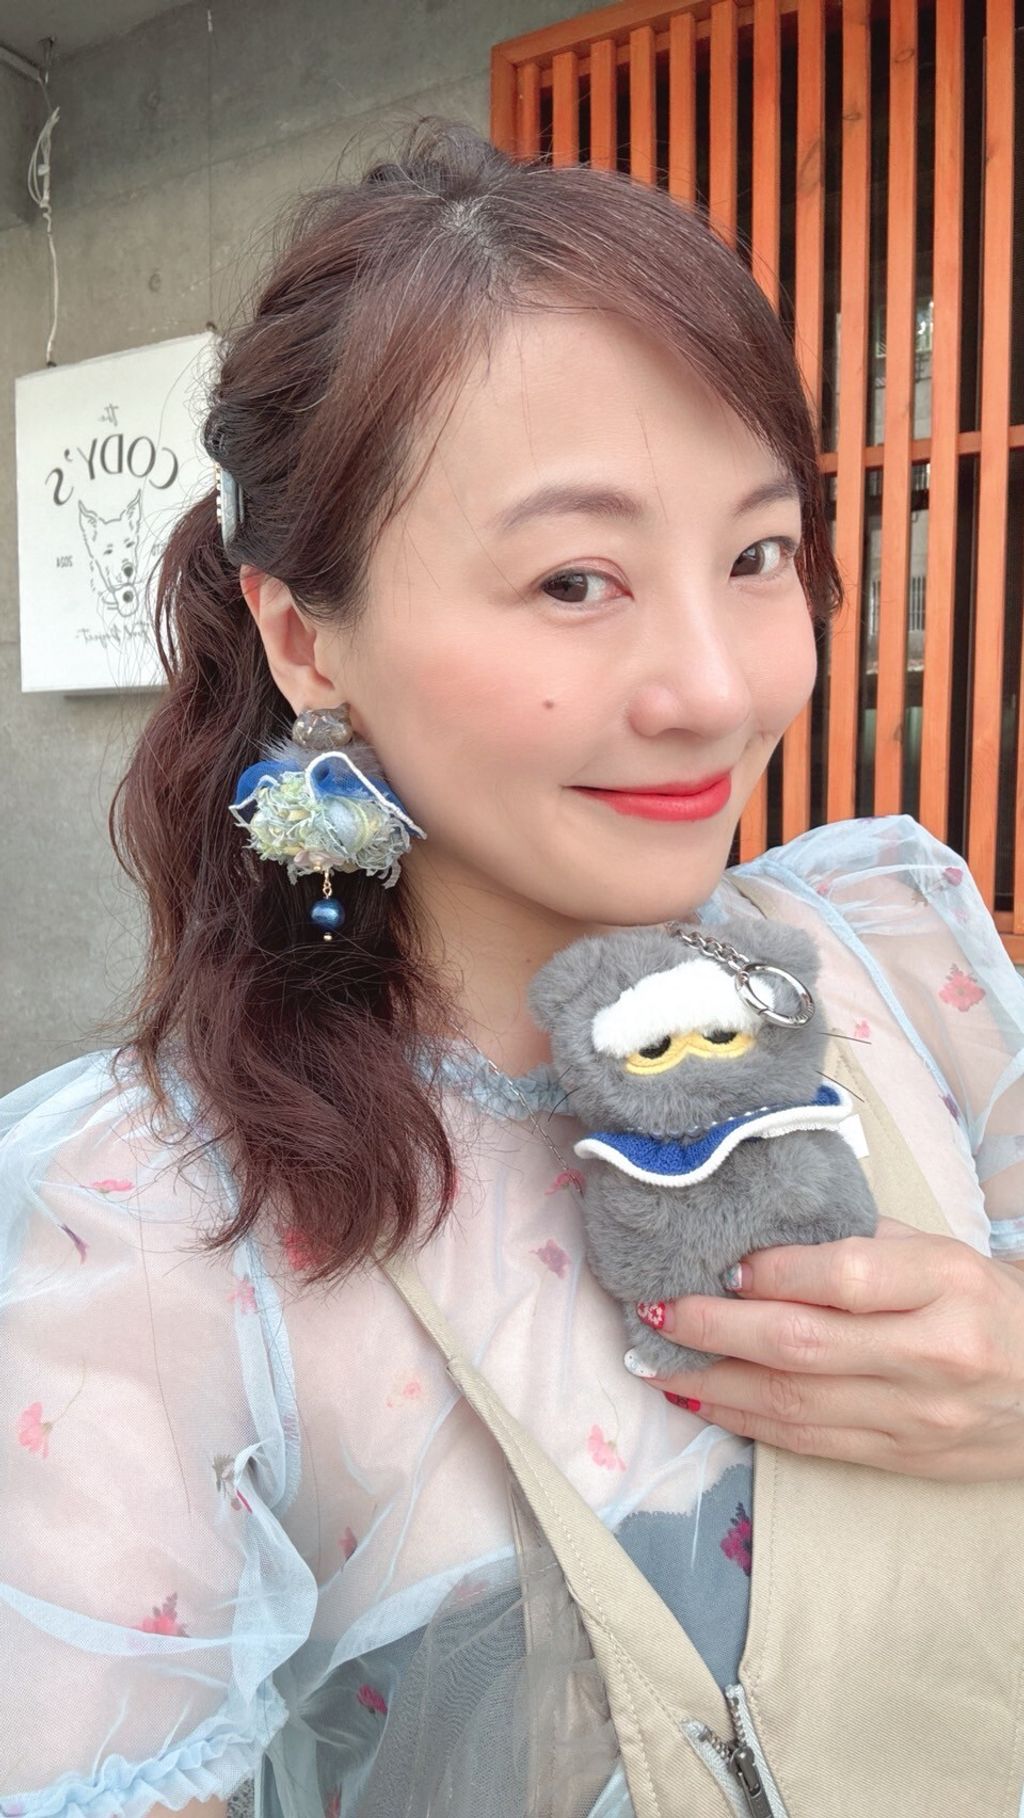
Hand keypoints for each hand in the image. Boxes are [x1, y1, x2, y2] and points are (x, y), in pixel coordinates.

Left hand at [642, 1217, 1023, 1480]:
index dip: (768, 1272)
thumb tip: (762, 1234)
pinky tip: (702, 1400)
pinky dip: (747, 1422)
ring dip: (713, 1383)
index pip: (842, 1276)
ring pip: (794, 1404)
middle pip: (802, 1343)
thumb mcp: (943, 1252)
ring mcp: (917, 1417)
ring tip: (653, 1362)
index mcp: (947, 1283)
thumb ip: (861, 1241)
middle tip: (653, 1309)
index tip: (715, 1261)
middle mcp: (932, 1353)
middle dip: (714, 1326)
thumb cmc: (992, 1306)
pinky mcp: (902, 1459)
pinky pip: (809, 1442)